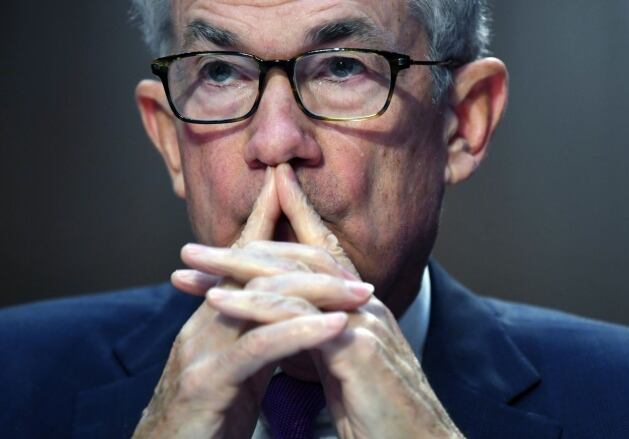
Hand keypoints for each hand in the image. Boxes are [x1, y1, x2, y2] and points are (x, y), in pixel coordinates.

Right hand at [132, 166, 364, 437]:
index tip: (289, 187)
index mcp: (211, 319)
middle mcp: (202, 325)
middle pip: (254, 271)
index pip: (241, 260)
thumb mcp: (236, 373)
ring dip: (316, 292)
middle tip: (350, 255)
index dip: (264, 221)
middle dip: (301, 252)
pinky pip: (258, 347)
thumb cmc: (206, 420)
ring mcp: (199, 350)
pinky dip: (299, 332)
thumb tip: (289, 316)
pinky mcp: (205, 382)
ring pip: (261, 303)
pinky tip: (334, 326)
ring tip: (361, 292)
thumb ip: (257, 338)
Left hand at [168, 164, 462, 437]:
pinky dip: (254, 305)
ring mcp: (364, 322)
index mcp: (360, 309)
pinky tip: (219, 301)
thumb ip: (323, 340)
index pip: (320, 256)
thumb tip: (293, 327)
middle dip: (245, 247)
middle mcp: (364, 305)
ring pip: (295, 279)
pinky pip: (297, 317)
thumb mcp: (345, 370)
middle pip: (301, 259)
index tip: (238, 227)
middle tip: (193, 249)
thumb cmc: (381, 418)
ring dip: (237, 267)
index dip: (286, 227)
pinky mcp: (358, 348)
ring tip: (193, 262)